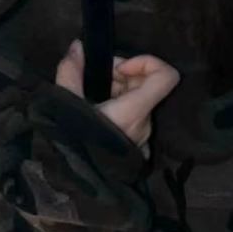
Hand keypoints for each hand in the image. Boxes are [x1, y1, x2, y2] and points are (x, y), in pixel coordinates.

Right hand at [54, 39, 179, 159]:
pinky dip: (117, 109)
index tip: (118, 69)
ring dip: (115, 92)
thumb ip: (71, 71)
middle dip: (119, 75)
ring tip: (89, 99)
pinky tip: (96, 117)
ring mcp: (142, 138)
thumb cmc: (74, 143)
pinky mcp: (136, 150)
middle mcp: (145, 123)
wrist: (74, 184)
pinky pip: (132, 119)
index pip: (166, 77)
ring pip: (136, 102)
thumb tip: (77, 47)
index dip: (145, 62)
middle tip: (93, 79)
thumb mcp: (66, 104)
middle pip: (144, 85)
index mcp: (134, 110)